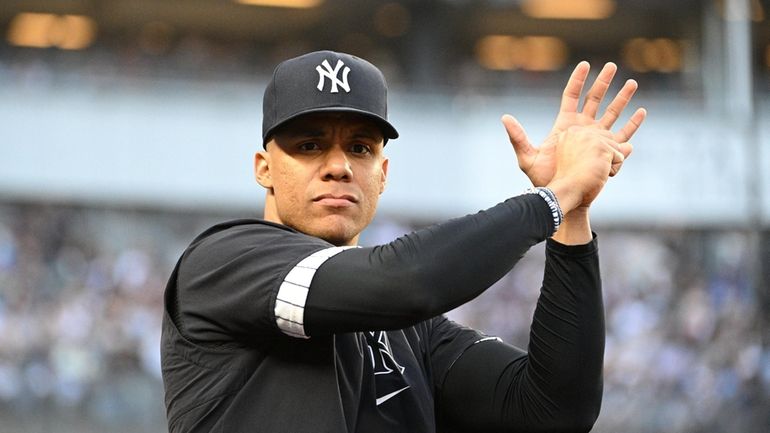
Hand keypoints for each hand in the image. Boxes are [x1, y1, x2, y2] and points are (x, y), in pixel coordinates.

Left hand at [502, 61, 646, 186]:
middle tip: (612, 65)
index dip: (578, 80)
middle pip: (594, 99)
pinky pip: (623, 135)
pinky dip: (632, 123)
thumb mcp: (527, 157)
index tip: (585, 64)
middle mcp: (581, 128)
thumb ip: (517, 137)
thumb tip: (504, 117)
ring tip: (632, 82)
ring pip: (611, 113)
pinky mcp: (607, 151)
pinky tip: (641, 111)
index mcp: (564, 124)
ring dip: (622, 98)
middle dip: (603, 82)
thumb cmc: (542, 179)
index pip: (571, 96)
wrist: (560, 196)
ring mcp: (595, 139)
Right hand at [546, 126, 626, 212]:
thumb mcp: (585, 159)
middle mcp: (581, 131)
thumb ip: (603, 148)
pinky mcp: (602, 147)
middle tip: (586, 169)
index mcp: (572, 132)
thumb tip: (630, 146)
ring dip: (609, 164)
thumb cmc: (572, 180)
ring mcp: (592, 138)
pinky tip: (598, 174)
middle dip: (604, 157)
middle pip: (609, 140)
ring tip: (591, 171)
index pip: (598, 137)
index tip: (581, 164)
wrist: (566, 191)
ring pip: (616, 148)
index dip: (595, 155)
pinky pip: (620, 157)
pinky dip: (613, 170)